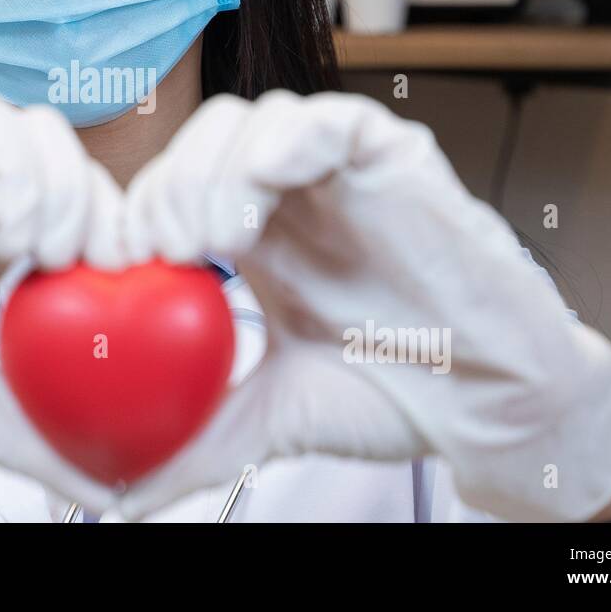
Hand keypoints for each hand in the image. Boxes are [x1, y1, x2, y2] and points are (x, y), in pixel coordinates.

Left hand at [120, 90, 610, 521]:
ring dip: (214, 170)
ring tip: (213, 238)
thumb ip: (204, 438)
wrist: (492, 403)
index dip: (138, 211)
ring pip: (251, 120)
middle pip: (201, 143)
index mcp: (255, 235)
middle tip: (161, 249)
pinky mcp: (391, 155)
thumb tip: (126, 494)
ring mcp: (338, 170)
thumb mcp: (277, 415)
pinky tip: (263, 197)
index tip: (117, 263)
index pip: (172, 186)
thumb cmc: (399, 394)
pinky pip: (328, 117)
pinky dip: (284, 143)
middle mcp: (291, 193)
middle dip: (167, 187)